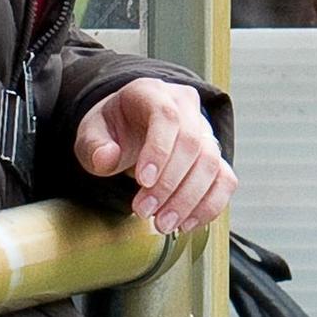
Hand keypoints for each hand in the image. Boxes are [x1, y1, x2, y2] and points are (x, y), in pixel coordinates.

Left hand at [74, 77, 233, 233]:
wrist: (131, 128)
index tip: (143, 181)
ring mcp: (205, 132)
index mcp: (153, 93)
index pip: (166, 117)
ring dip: (189, 200)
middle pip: (192, 144)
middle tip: (144, 211)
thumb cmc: (113, 128)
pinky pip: (225, 181)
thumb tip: (106, 159)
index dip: (159, 150)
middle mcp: (186, 108)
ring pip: (212, 164)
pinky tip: (186, 223)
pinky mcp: (215, 157)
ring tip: (163, 224)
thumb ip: (94, 145)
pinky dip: (209, 206)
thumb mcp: (92, 132)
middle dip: (170, 184)